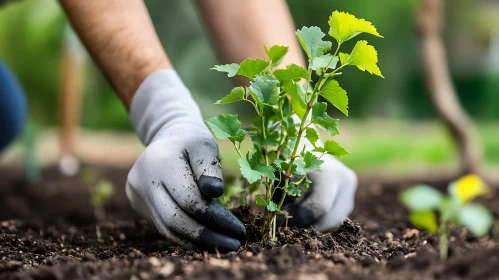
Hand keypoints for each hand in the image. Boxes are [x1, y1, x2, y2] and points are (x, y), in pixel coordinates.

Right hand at [126, 70, 244, 251]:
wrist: (167, 138)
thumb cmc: (192, 141)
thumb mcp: (205, 146)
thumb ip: (210, 168)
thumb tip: (215, 192)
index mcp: (160, 163)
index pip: (188, 199)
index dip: (214, 217)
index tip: (238, 228)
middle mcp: (142, 181)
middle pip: (175, 219)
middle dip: (207, 235)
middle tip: (235, 244)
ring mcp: (137, 195)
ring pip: (168, 228)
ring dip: (198, 241)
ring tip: (225, 245)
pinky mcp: (138, 205)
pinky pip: (164, 227)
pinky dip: (186, 237)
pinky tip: (207, 243)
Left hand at [278, 122, 357, 231]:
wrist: (303, 141)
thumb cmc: (287, 157)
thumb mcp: (281, 175)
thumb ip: (282, 199)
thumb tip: (279, 224)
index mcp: (330, 174)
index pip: (318, 209)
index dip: (298, 219)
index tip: (280, 219)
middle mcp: (346, 182)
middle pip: (329, 219)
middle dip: (306, 226)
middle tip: (287, 224)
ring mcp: (351, 190)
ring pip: (333, 221)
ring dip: (313, 223)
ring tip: (295, 215)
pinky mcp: (349, 196)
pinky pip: (334, 217)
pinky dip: (319, 219)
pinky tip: (304, 213)